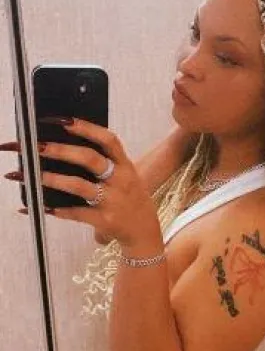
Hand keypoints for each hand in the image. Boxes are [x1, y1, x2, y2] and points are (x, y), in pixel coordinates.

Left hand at [5, 118, 157, 246]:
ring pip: (80, 186)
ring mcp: (112, 201)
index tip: (64, 121)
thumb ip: (105, 161)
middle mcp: (120, 181)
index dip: (86, 128)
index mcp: (125, 165)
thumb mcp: (125, 176)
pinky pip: (78, 213)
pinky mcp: (105, 220)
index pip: (108, 140)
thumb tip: (66, 144)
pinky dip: (59, 210)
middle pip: (90, 159)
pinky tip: (43, 206)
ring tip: (35, 176)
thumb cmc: (128, 197)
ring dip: (55, 180)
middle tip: (39, 147)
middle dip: (62, 151)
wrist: (144, 230)